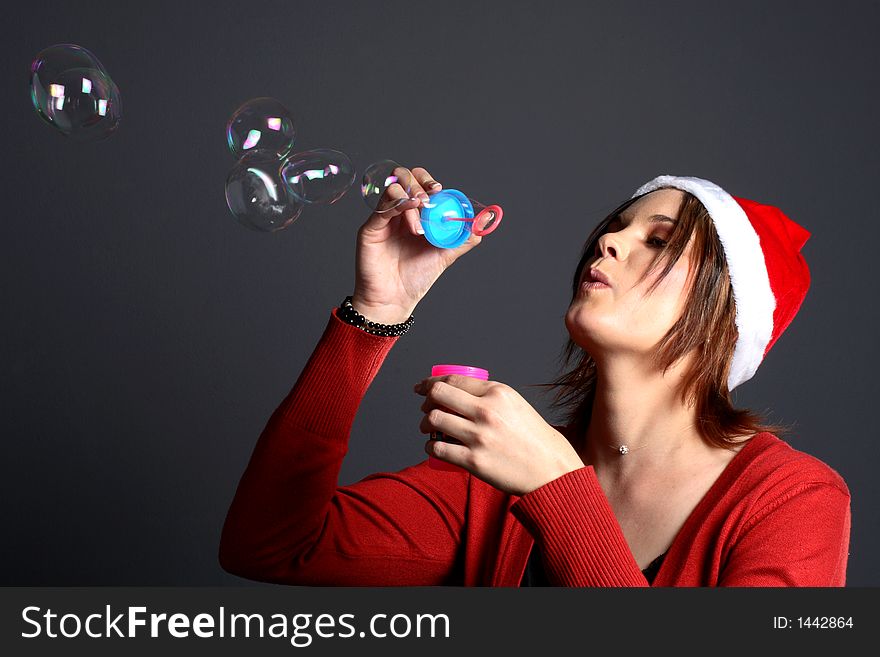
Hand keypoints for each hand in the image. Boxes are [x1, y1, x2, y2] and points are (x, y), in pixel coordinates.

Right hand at [352, 166, 481, 324]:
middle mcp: (397, 212)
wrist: (395, 300)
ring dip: (410, 199)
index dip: (429, 181)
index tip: (440, 190)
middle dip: (419, 184)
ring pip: (393, 189)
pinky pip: (382, 208)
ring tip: (419, 225)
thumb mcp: (445, 255)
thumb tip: (483, 224)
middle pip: (403, 177)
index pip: (419, 183)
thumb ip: (462, 238)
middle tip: (429, 201)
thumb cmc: (415, 278)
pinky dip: (398, 204)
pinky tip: (409, 209)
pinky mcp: (370, 229)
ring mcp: (383, 219)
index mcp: (414, 214)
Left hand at [414, 375, 584, 495]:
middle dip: (426, 401)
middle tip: (426, 409)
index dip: (430, 382)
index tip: (421, 387)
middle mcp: (487, 410)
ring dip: (424, 424)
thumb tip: (460, 394)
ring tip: (428, 429)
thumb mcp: (516, 405)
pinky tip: (433, 446)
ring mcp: (479, 436)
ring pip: (433, 420)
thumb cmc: (535, 438)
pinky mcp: (474, 461)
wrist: (551, 469)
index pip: (453, 379)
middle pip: (438, 396)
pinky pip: (438, 448)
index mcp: (498, 392)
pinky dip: (430, 446)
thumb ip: (491, 397)